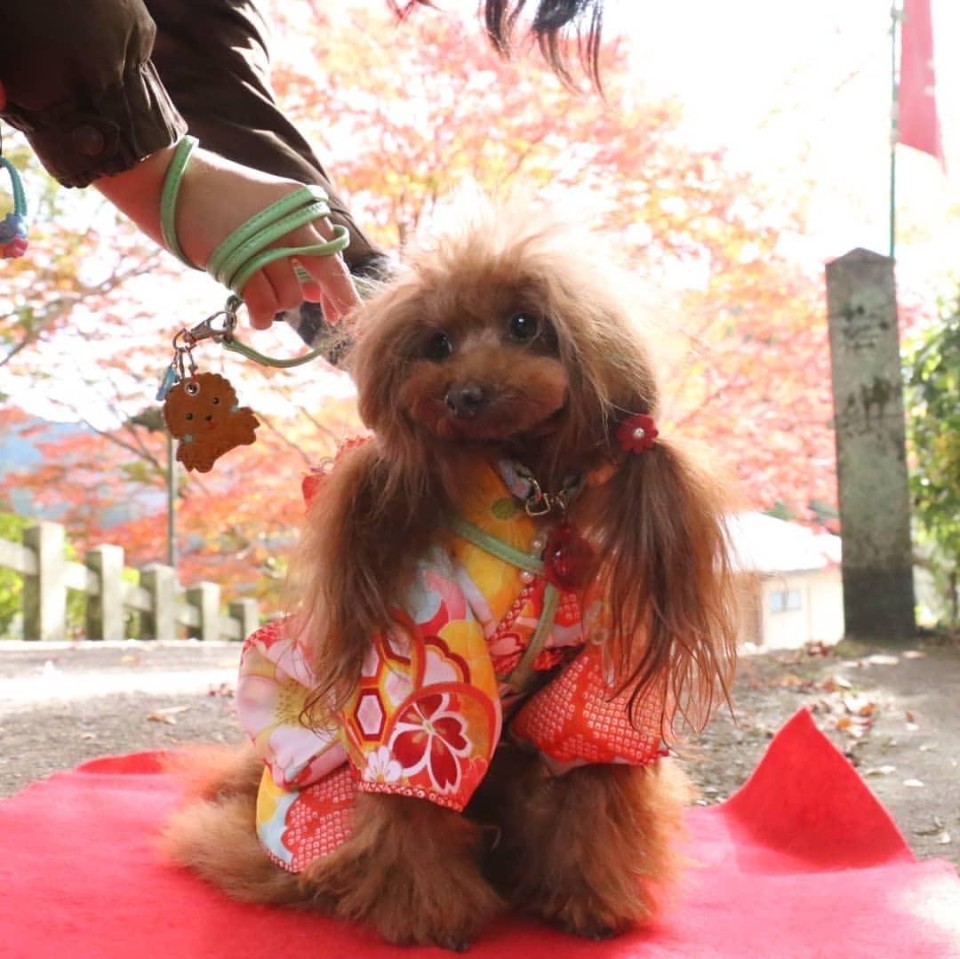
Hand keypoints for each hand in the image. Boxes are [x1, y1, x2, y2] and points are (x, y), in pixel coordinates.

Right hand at [95, 142, 361, 329]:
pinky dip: (263, 317)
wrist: (171, 182)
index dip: (341, 287)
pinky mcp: (242, 261)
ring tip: (260, 299)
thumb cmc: (217, 199)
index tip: (341, 310)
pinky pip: (265, 304)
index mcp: (301, 206)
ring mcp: (268, 242)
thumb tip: (317, 292)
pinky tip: (259, 320)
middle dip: (335, 300)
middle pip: (328, 272)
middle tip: (333, 319)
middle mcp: (291, 222)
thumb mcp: (266, 215)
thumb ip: (294, 248)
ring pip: (292, 293)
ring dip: (279, 304)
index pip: (333, 252)